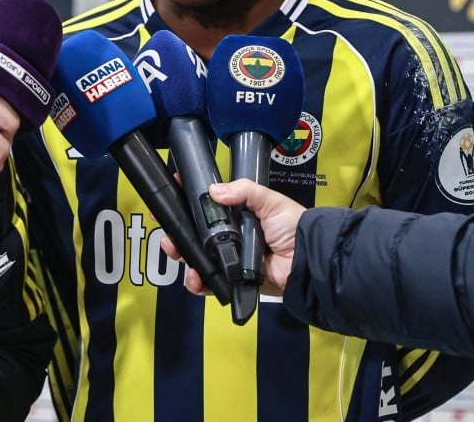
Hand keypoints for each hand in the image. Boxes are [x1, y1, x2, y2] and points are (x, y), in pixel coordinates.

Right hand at [159, 179, 303, 295]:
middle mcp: (231, 237)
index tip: (170, 195)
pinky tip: (194, 278)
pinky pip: (210, 283)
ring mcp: (231, 259)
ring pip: (197, 258)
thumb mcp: (269, 201)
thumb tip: (212, 191)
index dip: (187, 203)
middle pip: (195, 235)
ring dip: (182, 255)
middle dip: (177, 233)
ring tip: (174, 251)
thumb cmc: (292, 227)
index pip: (207, 208)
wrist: (307, 261)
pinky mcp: (233, 280)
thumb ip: (243, 191)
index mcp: (238, 216)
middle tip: (166, 231)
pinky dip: (198, 282)